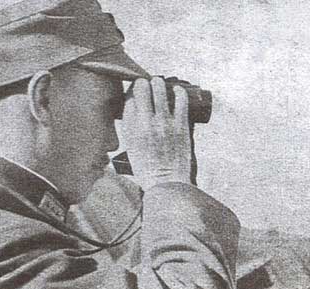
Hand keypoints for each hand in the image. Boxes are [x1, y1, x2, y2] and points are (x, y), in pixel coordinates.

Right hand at [121, 76, 191, 191]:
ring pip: (160, 88)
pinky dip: (179, 91)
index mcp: (130, 129)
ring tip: (160, 84)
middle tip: (148, 86)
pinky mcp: (180, 126)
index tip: (136, 92)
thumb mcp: (131, 148)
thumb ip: (130, 129)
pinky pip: (180, 99)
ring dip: (159, 82)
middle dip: (144, 83)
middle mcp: (145, 123)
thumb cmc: (148, 169)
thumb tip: (132, 110)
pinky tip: (177, 90)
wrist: (166, 184)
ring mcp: (164, 123)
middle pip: (142, 88)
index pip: (128, 98)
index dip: (132, 91)